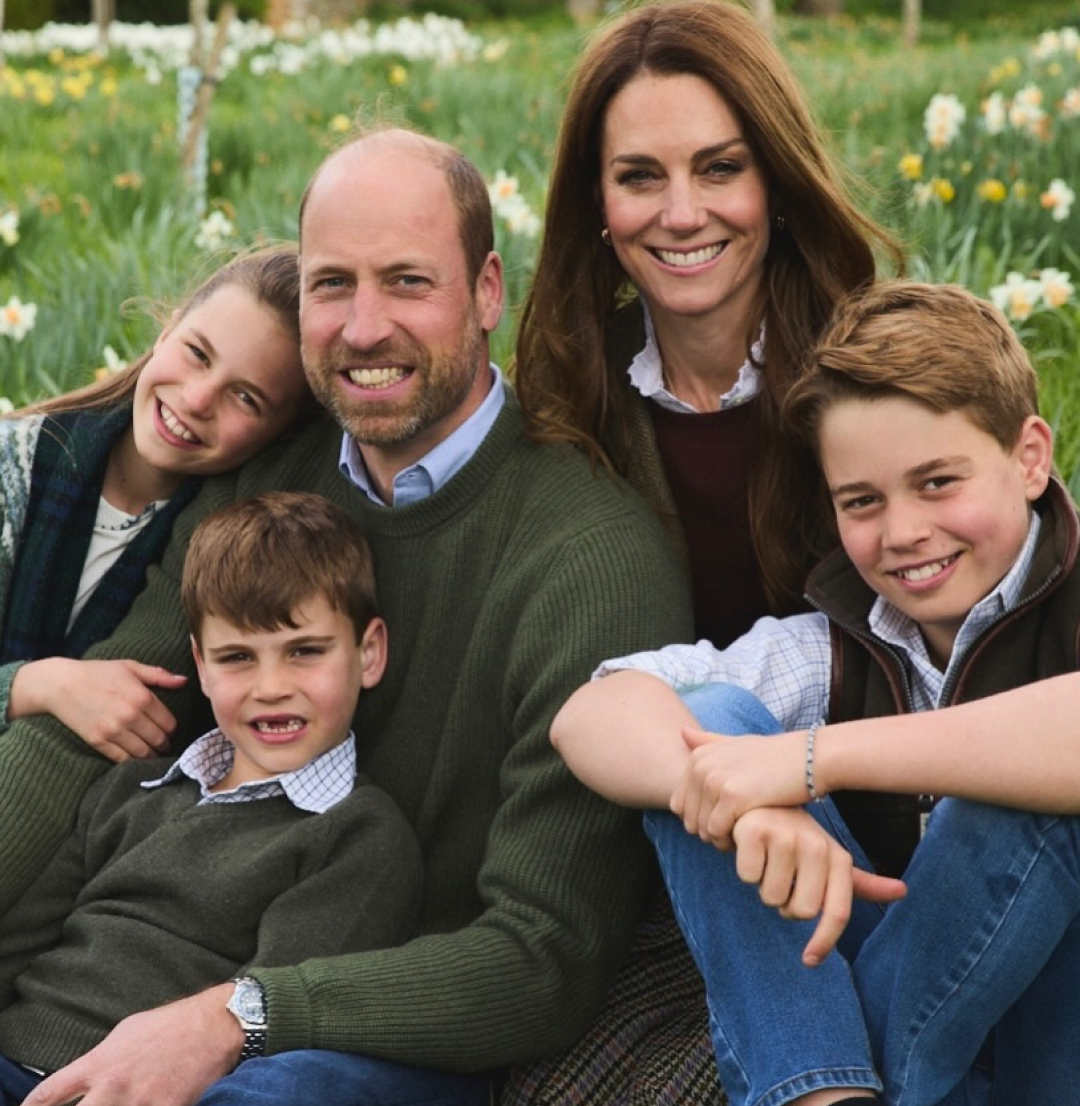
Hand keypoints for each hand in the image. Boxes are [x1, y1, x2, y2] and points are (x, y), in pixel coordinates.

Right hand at [9, 658, 185, 761]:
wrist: (60, 684)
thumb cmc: (97, 672)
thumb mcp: (130, 667)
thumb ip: (159, 675)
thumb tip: (184, 681)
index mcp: (142, 697)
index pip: (169, 723)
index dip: (172, 729)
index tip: (170, 730)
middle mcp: (130, 716)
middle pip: (159, 740)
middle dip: (164, 744)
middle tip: (164, 744)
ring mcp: (113, 731)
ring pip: (143, 753)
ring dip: (152, 756)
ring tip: (153, 753)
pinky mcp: (98, 741)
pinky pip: (122, 759)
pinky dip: (133, 762)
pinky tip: (136, 758)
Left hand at [25, 985, 240, 1105]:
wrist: (215, 1025)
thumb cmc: (172, 1024)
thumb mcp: (127, 1032)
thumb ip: (101, 1059)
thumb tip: (87, 1079)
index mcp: (100, 1063)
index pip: (49, 1094)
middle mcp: (113, 1087)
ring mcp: (139, 1103)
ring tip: (123, 1104)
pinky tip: (151, 1104)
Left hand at [671, 726, 808, 844]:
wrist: (810, 758)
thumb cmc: (775, 756)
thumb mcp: (738, 743)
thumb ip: (709, 742)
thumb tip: (682, 732)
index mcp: (698, 756)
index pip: (679, 805)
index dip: (701, 820)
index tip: (726, 822)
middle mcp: (700, 765)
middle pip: (688, 820)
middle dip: (709, 832)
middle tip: (737, 831)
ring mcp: (714, 779)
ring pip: (701, 829)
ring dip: (720, 839)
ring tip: (743, 833)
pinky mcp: (731, 796)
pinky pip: (717, 832)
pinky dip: (730, 841)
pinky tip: (749, 834)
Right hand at [731, 807, 905, 966]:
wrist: (762, 800)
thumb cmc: (797, 837)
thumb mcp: (830, 857)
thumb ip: (862, 882)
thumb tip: (902, 891)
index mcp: (837, 857)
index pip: (837, 912)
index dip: (824, 941)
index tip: (810, 960)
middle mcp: (815, 845)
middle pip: (799, 911)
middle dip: (785, 904)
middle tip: (782, 879)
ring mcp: (785, 836)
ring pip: (770, 896)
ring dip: (763, 885)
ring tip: (767, 861)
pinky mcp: (755, 831)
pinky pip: (747, 876)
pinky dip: (745, 868)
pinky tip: (750, 849)